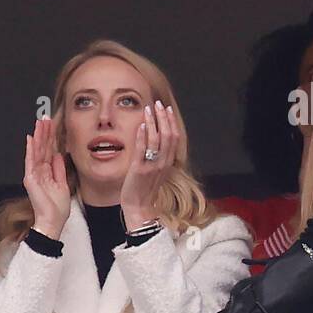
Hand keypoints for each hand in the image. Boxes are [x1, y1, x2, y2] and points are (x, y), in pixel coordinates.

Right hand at [23, 118, 70, 239]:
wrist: (52, 221)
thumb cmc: (57, 208)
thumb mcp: (63, 184)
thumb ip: (59, 169)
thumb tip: (59, 154)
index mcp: (47, 172)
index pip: (49, 151)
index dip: (51, 137)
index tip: (52, 124)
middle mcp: (39, 171)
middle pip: (42, 148)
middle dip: (44, 132)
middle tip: (45, 117)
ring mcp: (34, 174)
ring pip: (36, 151)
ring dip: (38, 136)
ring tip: (40, 122)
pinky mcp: (30, 178)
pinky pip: (30, 161)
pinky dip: (30, 149)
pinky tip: (31, 139)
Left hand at [120, 100, 177, 228]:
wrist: (139, 208)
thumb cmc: (144, 189)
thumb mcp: (155, 171)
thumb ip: (156, 156)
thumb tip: (152, 139)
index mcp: (168, 162)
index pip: (173, 137)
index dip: (170, 122)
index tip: (166, 109)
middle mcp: (163, 163)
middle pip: (167, 135)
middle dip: (163, 117)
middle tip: (158, 104)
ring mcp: (152, 166)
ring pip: (156, 140)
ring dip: (152, 122)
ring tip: (147, 110)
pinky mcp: (139, 170)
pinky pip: (142, 150)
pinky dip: (142, 136)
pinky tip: (140, 126)